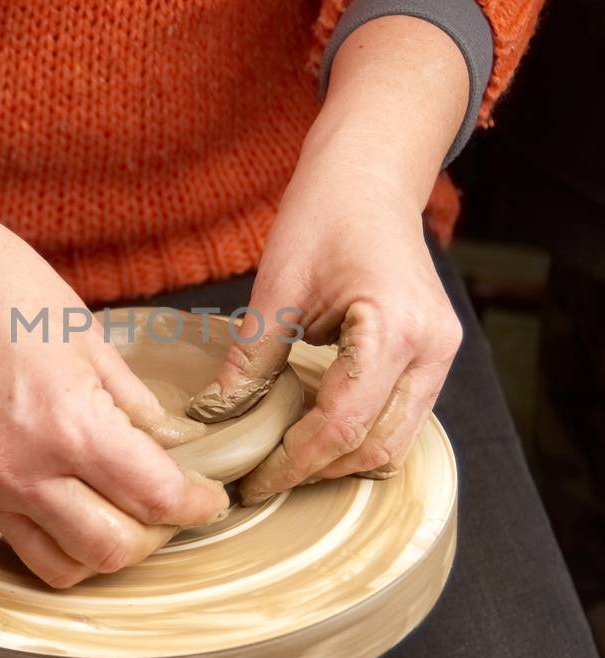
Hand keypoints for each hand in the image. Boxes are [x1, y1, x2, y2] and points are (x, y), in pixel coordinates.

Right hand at [0, 206, 228, 586]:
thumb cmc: (4, 289)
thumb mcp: (91, 338)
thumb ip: (133, 403)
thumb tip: (168, 445)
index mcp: (71, 424)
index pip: (155, 499)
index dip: (196, 505)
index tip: (208, 496)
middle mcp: (26, 471)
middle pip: (113, 550)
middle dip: (155, 534)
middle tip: (168, 503)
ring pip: (63, 566)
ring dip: (103, 549)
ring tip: (118, 510)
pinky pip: (19, 541)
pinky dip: (55, 536)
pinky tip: (70, 499)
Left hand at [188, 121, 461, 503]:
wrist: (370, 175)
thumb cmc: (324, 214)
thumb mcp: (277, 287)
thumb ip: (251, 359)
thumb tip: (216, 419)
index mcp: (394, 330)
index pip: (340, 426)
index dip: (292, 464)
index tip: (249, 482)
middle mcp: (432, 350)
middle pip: (375, 448)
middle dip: (316, 471)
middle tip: (261, 478)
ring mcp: (442, 354)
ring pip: (396, 442)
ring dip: (341, 460)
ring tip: (285, 460)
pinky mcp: (435, 354)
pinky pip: (403, 418)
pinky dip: (361, 436)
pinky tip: (314, 430)